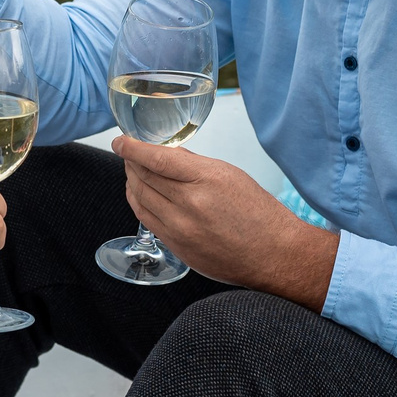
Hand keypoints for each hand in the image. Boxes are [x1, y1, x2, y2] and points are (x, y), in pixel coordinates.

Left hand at [114, 137, 336, 308]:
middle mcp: (190, 205)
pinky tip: (139, 194)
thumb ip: (193, 164)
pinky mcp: (177, 247)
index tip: (121, 140)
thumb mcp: (229, 175)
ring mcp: (181, 229)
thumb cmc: (259, 213)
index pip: (157, 158)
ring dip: (131, 181)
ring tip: (132, 170)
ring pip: (140, 199)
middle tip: (128, 152)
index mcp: (206, 180)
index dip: (133, 147)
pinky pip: (147, 220)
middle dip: (131, 161)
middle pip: (144, 177)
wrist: (275, 255)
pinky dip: (138, 203)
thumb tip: (166, 153)